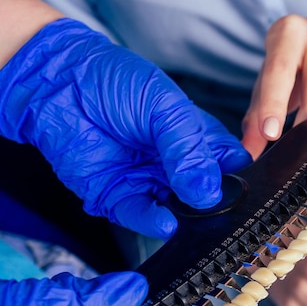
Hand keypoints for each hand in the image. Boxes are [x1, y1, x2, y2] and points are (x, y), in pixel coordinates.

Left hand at [0, 18, 251, 239]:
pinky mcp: (118, 196)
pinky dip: (154, 222)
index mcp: (196, 136)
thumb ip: (188, 148)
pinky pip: (141, 215)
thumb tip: (209, 192)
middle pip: (207, 192)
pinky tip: (165, 222)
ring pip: (177, 210)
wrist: (56, 85)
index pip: (230, 163)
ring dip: (188, 219)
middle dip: (216, 206)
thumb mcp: (164, 106)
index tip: (250, 194)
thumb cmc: (114, 83)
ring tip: (195, 220)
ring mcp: (149, 181)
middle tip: (225, 215)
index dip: (241, 177)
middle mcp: (176, 163)